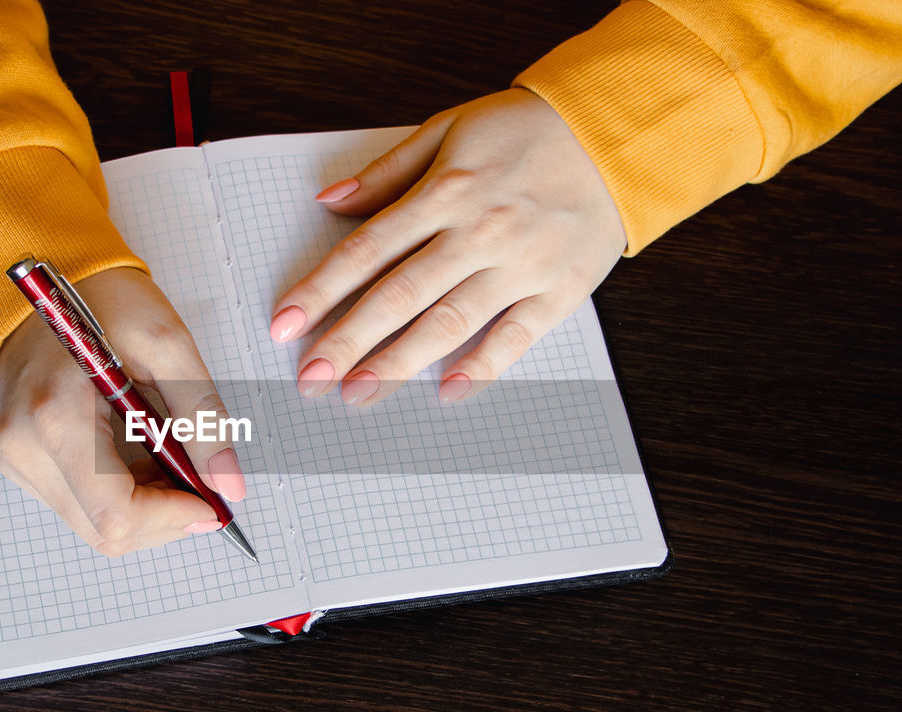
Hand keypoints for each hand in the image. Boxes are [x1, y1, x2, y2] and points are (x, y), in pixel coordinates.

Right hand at [0, 267, 245, 556]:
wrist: (46, 281)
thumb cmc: (101, 300)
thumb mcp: (167, 345)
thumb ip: (202, 418)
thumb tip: (228, 483)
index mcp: (56, 417)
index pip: (116, 513)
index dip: (173, 518)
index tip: (211, 501)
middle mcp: (25, 449)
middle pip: (107, 532)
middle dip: (166, 517)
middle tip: (202, 479)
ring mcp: (18, 460)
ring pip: (97, 527)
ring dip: (148, 507)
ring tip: (170, 456)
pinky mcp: (22, 463)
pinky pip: (83, 507)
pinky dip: (125, 495)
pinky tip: (142, 456)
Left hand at [268, 89, 626, 403]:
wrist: (615, 133)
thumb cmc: (526, 130)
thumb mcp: (448, 128)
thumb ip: (387, 171)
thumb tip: (329, 201)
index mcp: (446, 191)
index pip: (367, 249)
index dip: (321, 289)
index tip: (286, 324)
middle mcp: (479, 231)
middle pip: (399, 295)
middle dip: (348, 341)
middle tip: (310, 379)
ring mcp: (521, 264)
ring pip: (449, 322)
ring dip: (399, 363)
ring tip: (358, 393)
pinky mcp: (560, 290)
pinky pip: (516, 336)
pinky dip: (482, 366)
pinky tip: (446, 391)